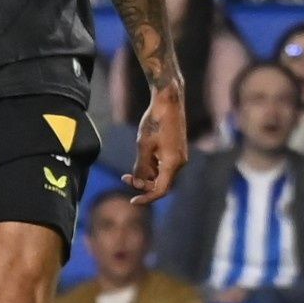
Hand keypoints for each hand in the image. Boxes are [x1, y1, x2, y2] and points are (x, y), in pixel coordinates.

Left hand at [130, 80, 187, 199]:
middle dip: (143, 184)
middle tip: (124, 177)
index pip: (160, 190)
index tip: (132, 201)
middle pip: (161, 184)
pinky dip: (152, 166)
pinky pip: (164, 165)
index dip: (146, 198)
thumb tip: (137, 181)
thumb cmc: (155, 121)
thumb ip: (141, 166)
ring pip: (162, 175)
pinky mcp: (176, 150)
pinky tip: (142, 157)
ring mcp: (179, 156)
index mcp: (173, 163)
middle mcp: (179, 162)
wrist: (169, 101)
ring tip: (130, 167)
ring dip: (146, 175)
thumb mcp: (143, 145)